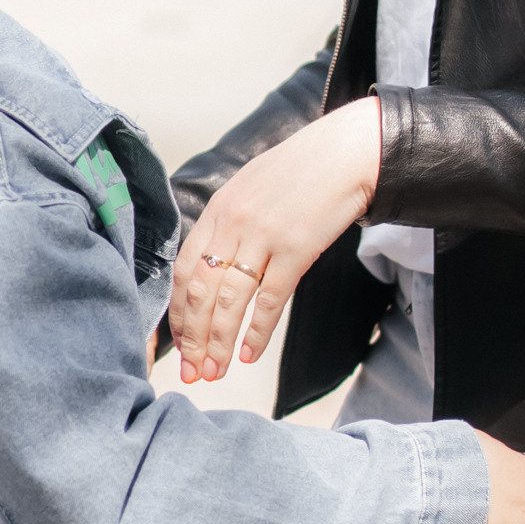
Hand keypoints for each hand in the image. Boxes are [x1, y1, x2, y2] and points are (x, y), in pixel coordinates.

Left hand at [173, 101, 381, 380]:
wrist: (347, 152)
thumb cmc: (302, 171)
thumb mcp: (250, 188)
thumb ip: (228, 223)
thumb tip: (214, 266)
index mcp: (217, 210)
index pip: (182, 271)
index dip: (178, 312)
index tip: (178, 344)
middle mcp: (232, 223)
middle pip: (199, 291)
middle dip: (192, 337)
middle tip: (193, 371)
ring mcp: (263, 236)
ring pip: (228, 301)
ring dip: (218, 341)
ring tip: (215, 371)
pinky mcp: (296, 248)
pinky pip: (269, 299)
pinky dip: (257, 330)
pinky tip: (249, 353)